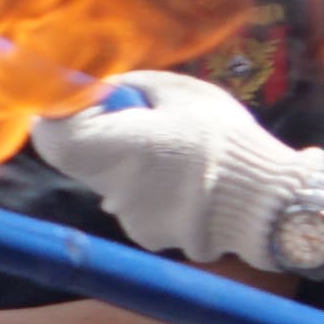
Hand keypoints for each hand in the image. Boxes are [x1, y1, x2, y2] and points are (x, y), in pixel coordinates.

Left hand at [28, 74, 323, 267]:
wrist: (269, 204)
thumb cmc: (228, 140)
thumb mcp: (185, 93)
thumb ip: (135, 86)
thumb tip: (102, 89)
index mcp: (121, 147)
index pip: (54, 136)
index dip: (62, 116)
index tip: (89, 104)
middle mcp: (114, 189)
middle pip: (80, 158)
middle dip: (100, 137)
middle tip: (141, 125)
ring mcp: (128, 218)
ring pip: (109, 182)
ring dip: (129, 165)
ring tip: (178, 157)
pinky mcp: (145, 237)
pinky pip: (133, 205)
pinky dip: (149, 191)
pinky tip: (186, 184)